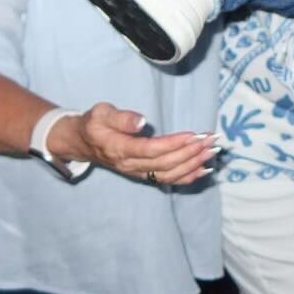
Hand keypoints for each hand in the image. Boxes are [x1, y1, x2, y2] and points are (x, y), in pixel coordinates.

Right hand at [52, 102, 218, 185]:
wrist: (81, 143)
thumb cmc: (93, 124)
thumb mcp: (100, 113)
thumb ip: (120, 117)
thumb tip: (142, 121)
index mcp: (119, 149)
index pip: (151, 149)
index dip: (174, 144)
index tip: (194, 135)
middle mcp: (130, 164)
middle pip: (164, 164)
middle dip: (190, 152)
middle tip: (211, 140)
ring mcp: (137, 172)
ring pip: (168, 174)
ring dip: (193, 164)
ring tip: (212, 152)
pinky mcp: (143, 174)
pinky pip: (167, 180)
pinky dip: (187, 176)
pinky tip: (204, 169)